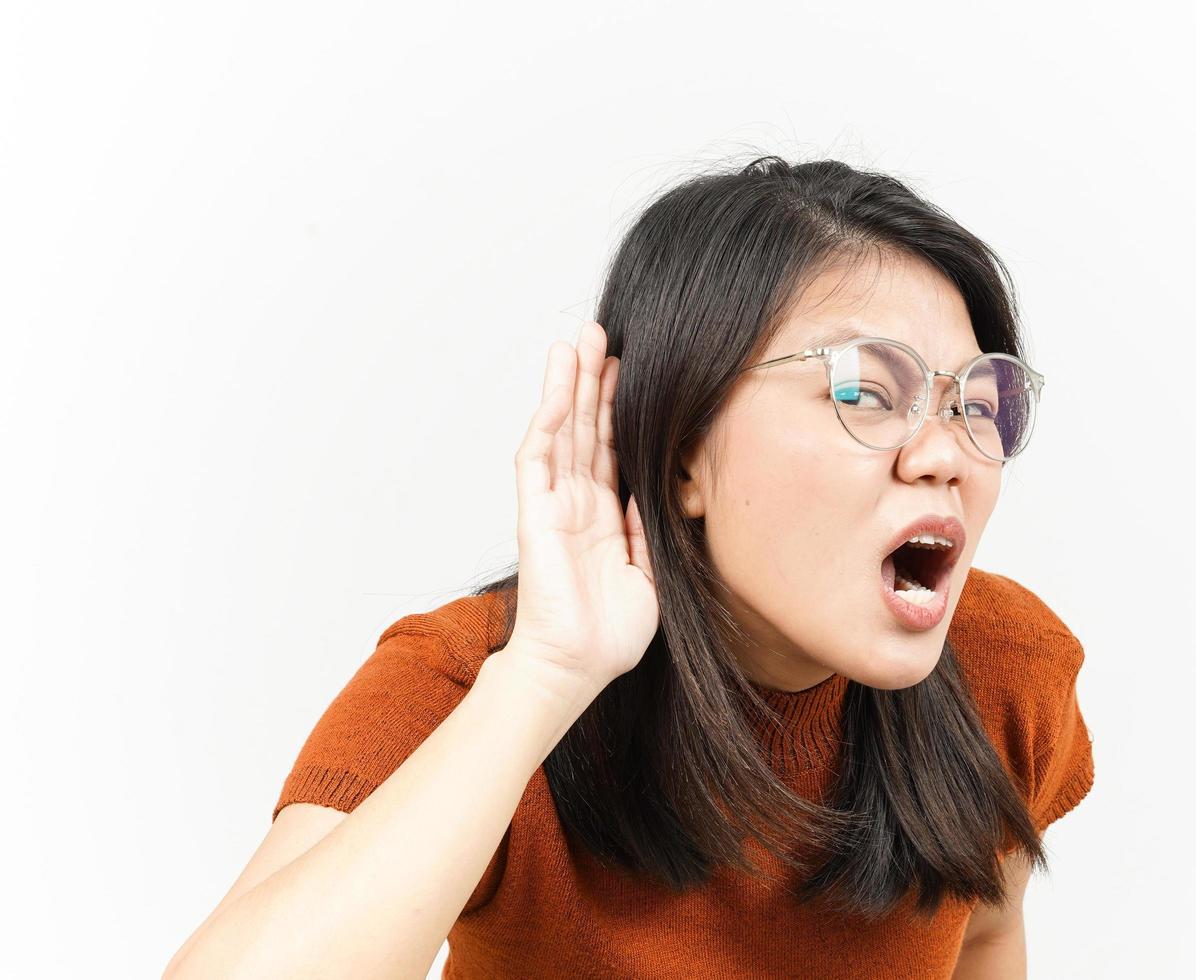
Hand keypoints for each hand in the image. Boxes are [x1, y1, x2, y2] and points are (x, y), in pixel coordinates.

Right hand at [506, 320, 659, 692]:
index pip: (611, 448)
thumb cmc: (610, 635)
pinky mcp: (535, 512)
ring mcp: (553, 504)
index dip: (618, 407)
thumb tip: (660, 490)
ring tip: (577, 340)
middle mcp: (576, 502)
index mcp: (604, 516)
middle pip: (585, 427)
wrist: (578, 667)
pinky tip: (559, 388)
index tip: (630, 366)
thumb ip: (650, 530)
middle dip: (592, 379)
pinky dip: (548, 420)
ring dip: (567, 385)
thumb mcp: (649, 573)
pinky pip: (538, 457)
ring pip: (560, 431)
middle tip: (600, 332)